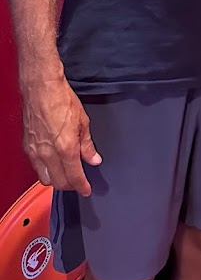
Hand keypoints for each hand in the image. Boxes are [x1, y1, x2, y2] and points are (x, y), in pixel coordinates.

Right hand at [21, 76, 101, 195]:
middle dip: (70, 185)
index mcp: (66, 148)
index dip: (82, 186)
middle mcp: (49, 153)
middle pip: (59, 182)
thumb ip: (87, 145)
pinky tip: (53, 164)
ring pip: (45, 178)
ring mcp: (36, 152)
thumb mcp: (83, 121)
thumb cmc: (62, 100)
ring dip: (56, 180)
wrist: (42, 89)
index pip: (74, 176)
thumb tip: (94, 159)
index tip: (86, 190)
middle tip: (78, 182)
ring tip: (66, 175)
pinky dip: (46, 170)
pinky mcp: (28, 147)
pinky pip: (37, 167)